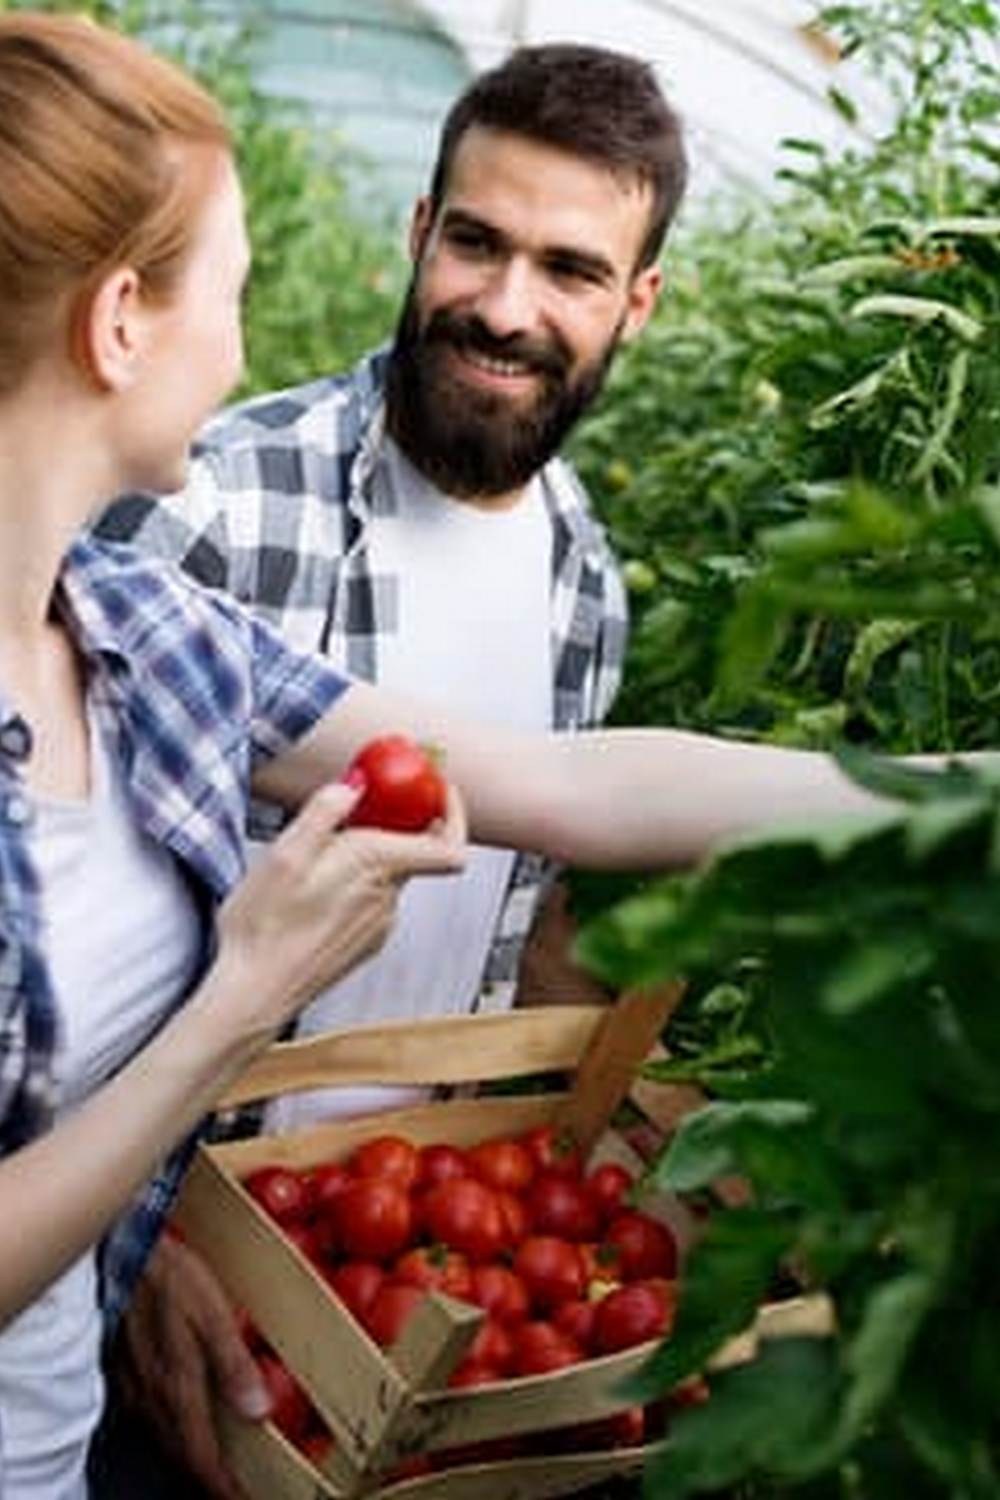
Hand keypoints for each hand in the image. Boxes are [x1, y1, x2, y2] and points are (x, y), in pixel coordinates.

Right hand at [114, 1232, 266, 1499]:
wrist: (121, 1251)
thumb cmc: (170, 1276)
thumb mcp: (212, 1313)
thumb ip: (234, 1363)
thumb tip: (258, 1411)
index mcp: (177, 1385)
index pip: (201, 1453)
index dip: (223, 1482)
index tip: (241, 1495)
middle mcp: (152, 1395)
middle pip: (182, 1452)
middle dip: (209, 1473)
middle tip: (233, 1482)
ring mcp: (134, 1385)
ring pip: (165, 1435)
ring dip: (190, 1451)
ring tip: (215, 1458)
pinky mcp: (125, 1371)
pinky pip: (151, 1413)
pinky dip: (173, 1426)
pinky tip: (185, 1415)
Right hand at [214, 778, 465, 1039]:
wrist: (254, 992)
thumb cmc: (265, 926)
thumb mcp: (285, 853)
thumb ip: (325, 810)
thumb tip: (355, 784)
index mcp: (376, 867)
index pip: (450, 846)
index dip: (455, 815)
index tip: (441, 791)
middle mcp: (388, 898)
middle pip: (415, 852)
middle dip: (392, 825)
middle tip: (358, 808)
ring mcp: (379, 926)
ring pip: (387, 876)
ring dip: (365, 858)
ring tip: (317, 856)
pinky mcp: (364, 944)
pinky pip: (371, 901)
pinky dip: (354, 885)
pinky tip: (314, 891)